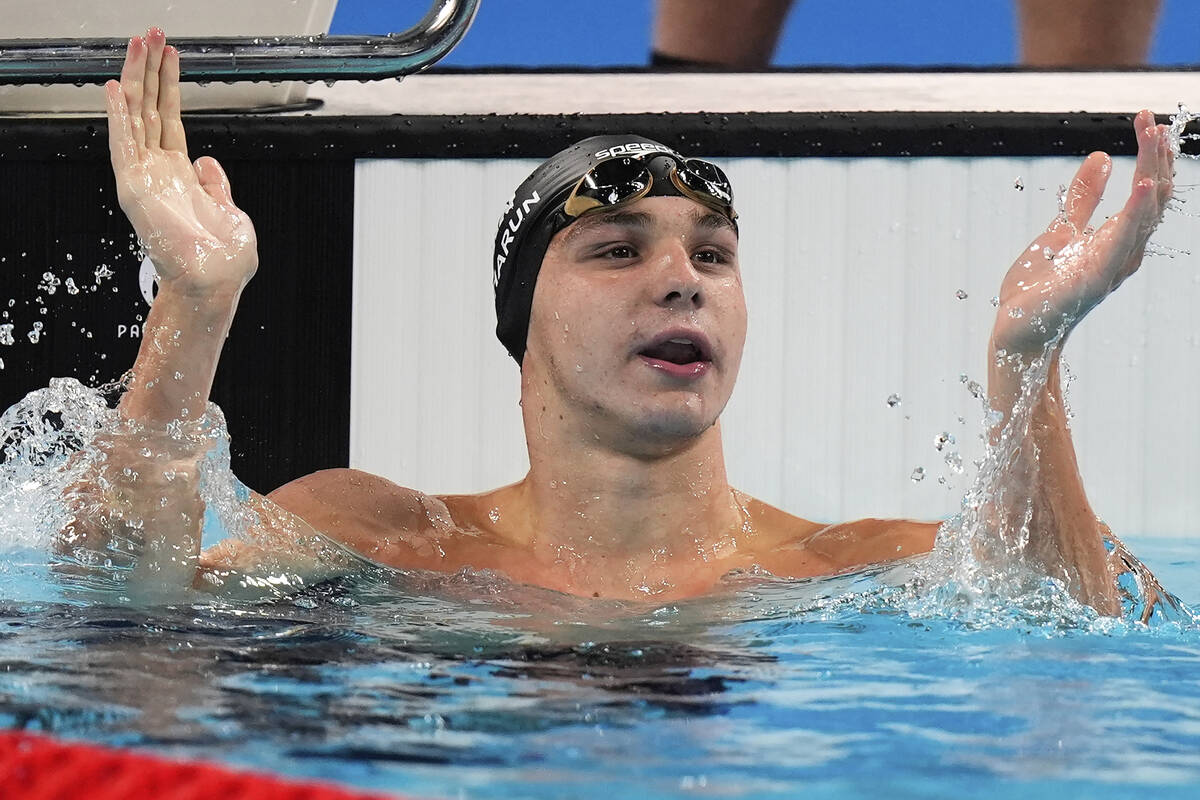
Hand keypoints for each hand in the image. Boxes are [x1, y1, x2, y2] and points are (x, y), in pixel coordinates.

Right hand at [106, 28, 257, 297]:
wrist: (216, 283)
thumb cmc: (224, 260)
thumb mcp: (230, 211)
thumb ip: (216, 185)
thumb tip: (208, 162)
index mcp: (181, 176)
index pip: (169, 120)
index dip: (169, 87)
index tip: (170, 57)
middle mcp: (159, 172)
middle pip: (150, 109)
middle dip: (151, 71)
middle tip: (152, 36)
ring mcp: (145, 178)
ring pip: (135, 117)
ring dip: (136, 79)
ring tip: (138, 44)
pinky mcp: (136, 188)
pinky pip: (123, 145)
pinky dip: (119, 116)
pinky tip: (116, 88)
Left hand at [991, 110, 1173, 360]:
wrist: (1017, 330)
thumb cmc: (1040, 288)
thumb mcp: (1061, 231)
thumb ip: (1083, 199)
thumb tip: (1102, 157)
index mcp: (1119, 240)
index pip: (1148, 191)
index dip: (1151, 154)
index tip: (1146, 119)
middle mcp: (1124, 253)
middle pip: (1154, 198)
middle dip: (1155, 157)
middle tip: (1152, 120)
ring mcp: (1112, 267)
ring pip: (1144, 214)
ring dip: (1151, 173)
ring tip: (1154, 138)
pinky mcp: (1094, 280)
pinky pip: (1122, 243)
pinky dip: (1134, 213)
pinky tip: (1142, 186)